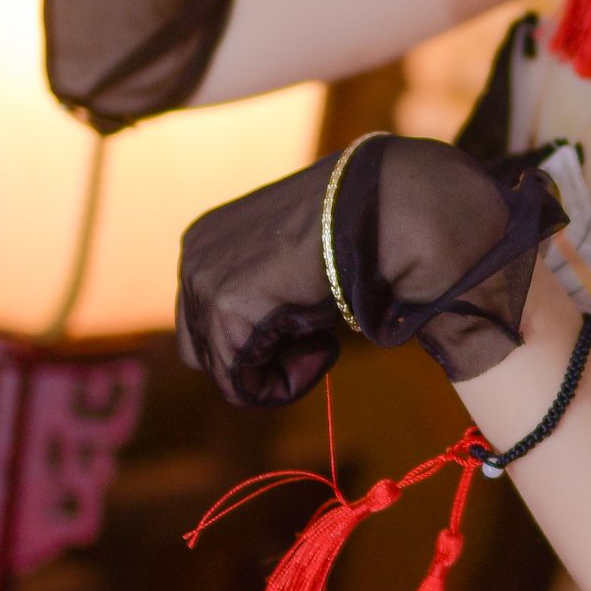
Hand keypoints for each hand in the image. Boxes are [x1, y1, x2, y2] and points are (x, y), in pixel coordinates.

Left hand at [178, 136, 564, 410]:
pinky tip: (328, 341)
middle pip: (206, 350)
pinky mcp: (225, 308)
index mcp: (214, 238)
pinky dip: (291, 381)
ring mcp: (204, 281)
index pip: (210, 321)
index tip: (317, 313)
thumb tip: (285, 332)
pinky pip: (244, 388)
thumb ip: (282, 296)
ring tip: (327, 331)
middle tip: (321, 329)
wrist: (394, 203)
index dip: (268, 338)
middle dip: (264, 355)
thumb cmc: (372, 227)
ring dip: (281, 366)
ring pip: (227, 372)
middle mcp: (196, 255)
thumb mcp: (310, 264)